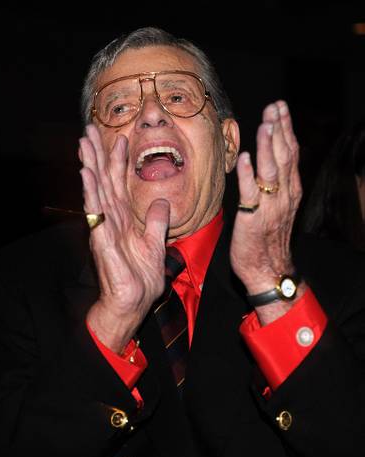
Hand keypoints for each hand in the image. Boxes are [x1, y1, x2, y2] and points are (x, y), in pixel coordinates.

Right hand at [79, 124, 169, 352]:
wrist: (133, 302)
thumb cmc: (140, 277)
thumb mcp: (156, 244)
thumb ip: (157, 222)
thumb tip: (162, 202)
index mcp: (125, 219)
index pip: (121, 184)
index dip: (120, 161)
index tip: (120, 137)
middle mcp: (112, 219)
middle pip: (105, 180)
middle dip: (99, 154)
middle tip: (90, 129)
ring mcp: (105, 227)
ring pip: (97, 190)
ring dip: (91, 164)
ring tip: (85, 141)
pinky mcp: (102, 239)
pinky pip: (96, 211)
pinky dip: (91, 191)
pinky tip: (86, 173)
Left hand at [230, 101, 301, 298]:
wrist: (268, 269)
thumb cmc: (268, 238)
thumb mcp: (279, 206)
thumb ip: (276, 183)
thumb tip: (269, 157)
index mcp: (290, 191)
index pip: (291, 154)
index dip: (286, 129)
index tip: (280, 108)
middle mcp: (284, 196)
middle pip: (284, 157)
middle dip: (279, 130)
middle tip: (274, 107)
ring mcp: (269, 208)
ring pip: (271, 172)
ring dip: (267, 147)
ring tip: (265, 125)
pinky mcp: (252, 219)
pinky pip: (250, 195)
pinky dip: (248, 175)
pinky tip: (244, 158)